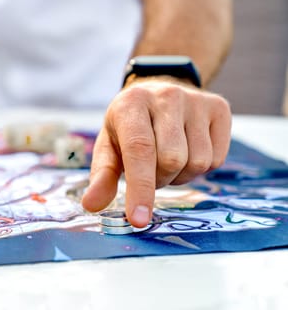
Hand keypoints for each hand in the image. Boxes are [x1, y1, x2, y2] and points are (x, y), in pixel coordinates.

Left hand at [81, 78, 231, 226]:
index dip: (140, 188)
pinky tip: (187, 152)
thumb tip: (91, 205)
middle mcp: (166, 97)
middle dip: (158, 180)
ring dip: (179, 176)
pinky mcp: (219, 108)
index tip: (138, 220)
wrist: (158, 91)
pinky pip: (216, 160)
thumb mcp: (109, 145)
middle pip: (171, 160)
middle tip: (149, 171)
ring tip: (166, 160)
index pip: (140, 149)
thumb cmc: (129, 126)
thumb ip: (102, 176)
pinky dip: (200, 169)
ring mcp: (196, 101)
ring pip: (197, 163)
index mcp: (132, 104)